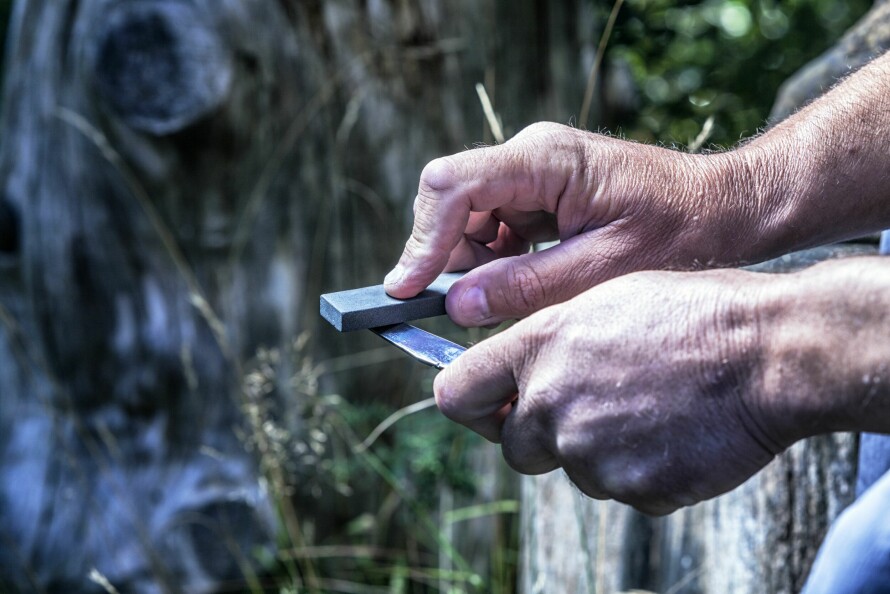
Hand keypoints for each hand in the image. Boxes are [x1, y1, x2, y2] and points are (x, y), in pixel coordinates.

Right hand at [384, 122, 781, 326]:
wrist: (722, 209)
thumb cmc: (680, 233)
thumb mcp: (603, 270)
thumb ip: (528, 287)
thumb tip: (458, 306)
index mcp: (546, 160)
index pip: (453, 186)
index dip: (423, 240)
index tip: (408, 291)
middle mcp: (531, 155)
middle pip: (451, 199)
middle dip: (447, 256)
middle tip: (466, 308)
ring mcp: (533, 170)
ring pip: (466, 214)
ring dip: (472, 262)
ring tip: (510, 297)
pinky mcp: (539, 189)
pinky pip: (492, 222)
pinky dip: (493, 259)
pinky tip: (524, 282)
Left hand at [434, 268, 787, 514]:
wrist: (767, 352)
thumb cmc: (691, 314)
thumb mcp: (603, 297)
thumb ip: (546, 339)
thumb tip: (516, 373)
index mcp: (538, 347)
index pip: (457, 393)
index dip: (473, 402)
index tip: (490, 404)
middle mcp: (552, 404)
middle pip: (513, 446)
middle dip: (539, 433)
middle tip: (588, 404)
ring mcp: (592, 453)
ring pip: (571, 469)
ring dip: (596, 448)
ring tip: (647, 406)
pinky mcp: (634, 490)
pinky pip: (619, 488)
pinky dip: (638, 469)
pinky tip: (671, 431)